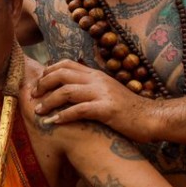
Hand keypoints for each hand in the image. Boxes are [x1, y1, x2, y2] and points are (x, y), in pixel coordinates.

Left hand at [32, 59, 156, 141]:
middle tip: (33, 97)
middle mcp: (97, 80)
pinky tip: (54, 122)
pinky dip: (64, 116)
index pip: (65, 64)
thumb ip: (89, 87)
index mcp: (95, 74)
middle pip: (61, 74)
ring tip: (39, 112)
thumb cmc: (127, 108)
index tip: (37, 84)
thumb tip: (68, 88)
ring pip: (66, 91)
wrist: (152, 117)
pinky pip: (80, 110)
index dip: (47, 72)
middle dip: (42, 85)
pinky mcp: (107, 110)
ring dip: (49, 102)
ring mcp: (102, 94)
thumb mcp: (106, 91)